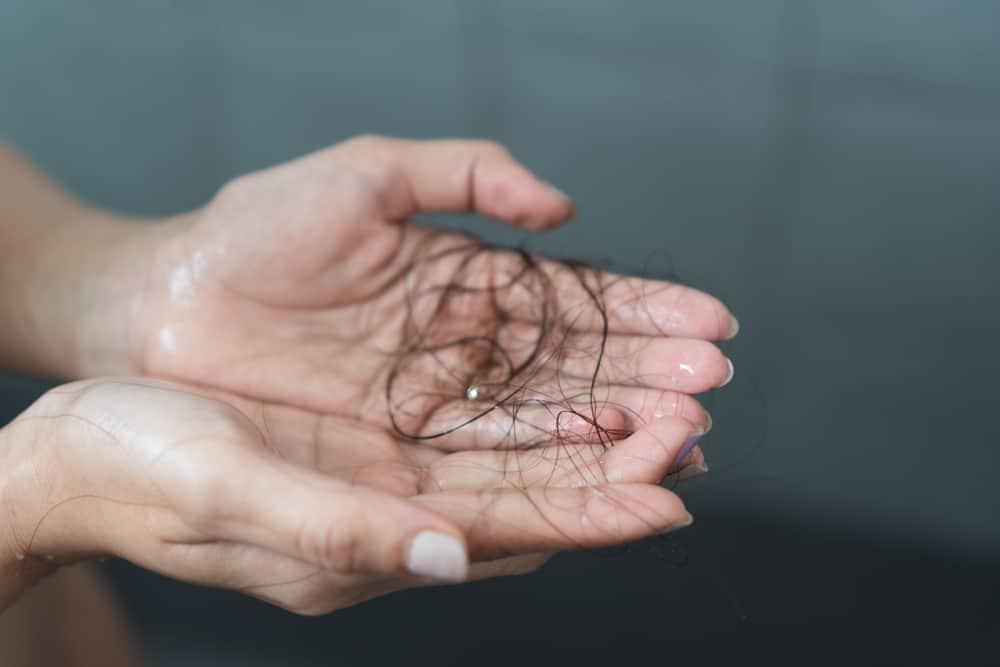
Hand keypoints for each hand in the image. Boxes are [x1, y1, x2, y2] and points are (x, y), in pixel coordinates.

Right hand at [1, 378, 700, 613]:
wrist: (82, 455)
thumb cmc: (143, 472)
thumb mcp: (233, 495)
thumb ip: (340, 532)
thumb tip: (447, 557)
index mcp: (370, 548)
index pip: (510, 533)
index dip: (594, 514)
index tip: (674, 492)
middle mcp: (391, 523)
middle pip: (529, 498)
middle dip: (614, 468)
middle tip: (695, 428)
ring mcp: (382, 485)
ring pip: (508, 463)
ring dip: (582, 436)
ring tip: (656, 405)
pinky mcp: (365, 449)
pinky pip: (464, 432)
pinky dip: (520, 414)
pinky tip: (561, 392)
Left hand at [107, 136, 735, 449]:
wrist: (164, 303)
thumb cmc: (257, 229)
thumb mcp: (368, 174)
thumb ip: (469, 171)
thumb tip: (564, 208)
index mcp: (470, 285)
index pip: (575, 304)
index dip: (642, 315)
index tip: (712, 325)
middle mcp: (466, 356)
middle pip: (575, 375)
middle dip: (648, 383)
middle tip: (709, 394)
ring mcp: (438, 414)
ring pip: (544, 431)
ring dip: (619, 440)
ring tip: (685, 445)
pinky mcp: (402, 464)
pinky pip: (491, 475)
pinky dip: (556, 485)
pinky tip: (617, 490)